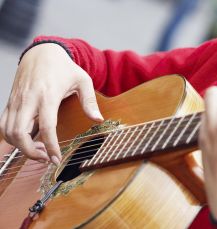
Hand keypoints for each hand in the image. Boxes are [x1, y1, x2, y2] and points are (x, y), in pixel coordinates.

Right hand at [0, 43, 102, 164]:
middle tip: (46, 158)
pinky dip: (12, 137)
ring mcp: (16, 101)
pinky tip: (28, 139)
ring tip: (39, 151)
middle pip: (19, 133)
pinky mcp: (10, 102)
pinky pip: (4, 124)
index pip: (47, 127)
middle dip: (30, 152)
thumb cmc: (64, 67)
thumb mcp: (83, 80)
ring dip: (20, 147)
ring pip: (8, 131)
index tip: (57, 159)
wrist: (41, 52)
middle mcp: (28, 99)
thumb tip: (98, 119)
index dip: (51, 146)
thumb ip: (90, 101)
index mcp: (48, 95)